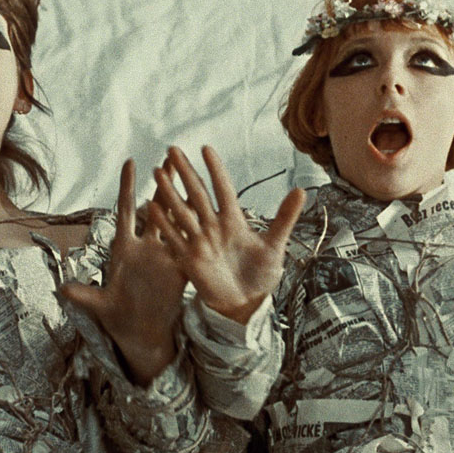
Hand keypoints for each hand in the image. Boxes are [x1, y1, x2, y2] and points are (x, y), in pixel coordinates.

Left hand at [61, 159, 186, 384]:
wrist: (141, 334)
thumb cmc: (117, 317)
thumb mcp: (100, 305)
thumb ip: (83, 295)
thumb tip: (61, 288)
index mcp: (124, 249)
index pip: (126, 211)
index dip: (128, 187)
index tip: (131, 161)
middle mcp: (146, 247)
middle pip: (155, 207)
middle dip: (162, 182)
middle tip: (170, 155)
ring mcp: (164, 256)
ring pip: (176, 221)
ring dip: (184, 198)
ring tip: (193, 174)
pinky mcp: (180, 268)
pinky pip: (189, 245)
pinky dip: (197, 228)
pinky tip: (209, 210)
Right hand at [149, 146, 304, 324]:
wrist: (246, 303)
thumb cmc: (261, 274)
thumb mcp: (276, 245)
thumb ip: (285, 218)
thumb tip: (301, 190)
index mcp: (234, 220)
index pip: (223, 189)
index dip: (215, 169)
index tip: (206, 148)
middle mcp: (214, 227)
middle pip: (197, 194)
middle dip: (186, 173)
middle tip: (172, 150)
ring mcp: (200, 241)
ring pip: (182, 212)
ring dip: (169, 193)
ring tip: (157, 172)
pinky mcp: (190, 259)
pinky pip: (174, 239)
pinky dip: (164, 225)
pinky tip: (152, 209)